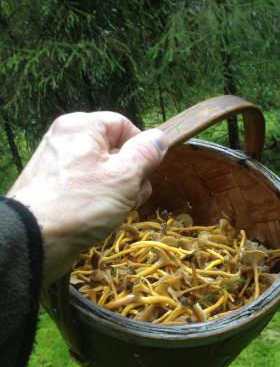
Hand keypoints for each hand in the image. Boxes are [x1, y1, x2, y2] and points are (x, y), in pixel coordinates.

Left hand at [7, 112, 167, 284]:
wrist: (34, 241)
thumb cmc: (83, 204)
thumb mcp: (124, 176)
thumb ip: (145, 153)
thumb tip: (159, 137)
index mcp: (82, 127)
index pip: (124, 125)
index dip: (141, 148)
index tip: (146, 173)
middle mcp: (68, 140)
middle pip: (115, 150)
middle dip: (131, 176)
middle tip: (131, 197)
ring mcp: (60, 165)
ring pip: (105, 171)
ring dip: (120, 191)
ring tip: (117, 211)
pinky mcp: (56, 186)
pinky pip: (89, 185)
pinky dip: (101, 198)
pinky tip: (103, 216)